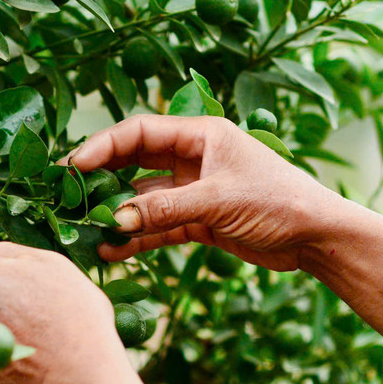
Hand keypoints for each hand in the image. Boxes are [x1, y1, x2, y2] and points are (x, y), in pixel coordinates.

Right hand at [67, 115, 341, 270]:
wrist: (317, 238)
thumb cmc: (279, 203)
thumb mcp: (219, 201)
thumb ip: (166, 208)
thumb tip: (117, 218)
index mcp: (201, 135)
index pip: (139, 132)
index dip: (103, 147)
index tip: (73, 166)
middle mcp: (195, 158)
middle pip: (135, 162)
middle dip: (101, 178)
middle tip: (64, 194)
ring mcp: (196, 189)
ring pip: (144, 198)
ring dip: (117, 214)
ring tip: (84, 230)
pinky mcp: (200, 220)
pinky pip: (159, 226)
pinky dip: (137, 238)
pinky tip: (112, 251)